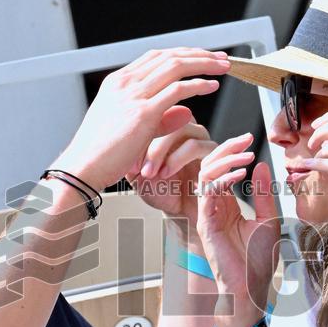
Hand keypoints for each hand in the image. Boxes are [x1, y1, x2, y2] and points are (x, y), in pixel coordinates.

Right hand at [51, 48, 229, 190]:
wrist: (82, 168)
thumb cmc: (100, 154)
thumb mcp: (130, 129)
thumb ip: (159, 118)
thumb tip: (185, 111)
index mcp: (117, 83)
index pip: (155, 57)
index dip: (182, 54)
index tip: (201, 57)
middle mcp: (124, 83)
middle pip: (168, 55)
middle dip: (198, 53)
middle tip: (219, 57)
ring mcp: (133, 96)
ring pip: (176, 66)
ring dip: (203, 63)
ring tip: (223, 66)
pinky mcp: (143, 113)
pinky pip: (177, 90)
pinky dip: (198, 84)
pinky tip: (212, 86)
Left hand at [127, 121, 213, 246]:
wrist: (180, 211)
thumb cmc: (160, 189)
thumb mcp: (136, 172)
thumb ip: (128, 153)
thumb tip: (115, 138)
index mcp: (165, 126)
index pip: (150, 115)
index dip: (136, 135)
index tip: (125, 159)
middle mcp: (183, 126)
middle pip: (165, 116)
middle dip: (147, 142)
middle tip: (135, 165)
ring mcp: (200, 136)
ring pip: (180, 128)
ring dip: (160, 150)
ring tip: (150, 172)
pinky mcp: (213, 151)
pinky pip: (196, 145)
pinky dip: (177, 159)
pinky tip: (166, 173)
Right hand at [195, 134, 279, 316]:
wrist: (251, 288)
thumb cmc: (258, 260)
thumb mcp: (268, 219)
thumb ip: (263, 194)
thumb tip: (261, 166)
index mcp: (227, 205)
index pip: (223, 170)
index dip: (233, 152)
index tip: (250, 138)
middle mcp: (213, 207)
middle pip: (210, 167)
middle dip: (226, 149)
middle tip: (244, 139)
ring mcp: (207, 215)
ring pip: (205, 176)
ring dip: (225, 162)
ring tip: (244, 156)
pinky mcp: (205, 224)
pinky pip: (208, 195)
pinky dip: (223, 181)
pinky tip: (239, 176)